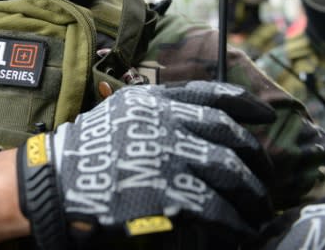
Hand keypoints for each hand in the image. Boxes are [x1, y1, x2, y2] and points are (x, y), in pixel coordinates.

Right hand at [16, 80, 276, 247]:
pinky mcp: (167, 194)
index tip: (266, 115)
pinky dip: (234, 221)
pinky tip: (242, 229)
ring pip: (230, 173)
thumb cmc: (88, 146)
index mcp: (158, 101)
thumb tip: (196, 115)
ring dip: (252, 195)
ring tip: (260, 209)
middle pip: (229, 137)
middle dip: (255, 158)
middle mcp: (168, 123)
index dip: (245, 104)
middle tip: (266, 175)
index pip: (213, 95)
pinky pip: (215, 208)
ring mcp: (169, 157)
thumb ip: (158, 107)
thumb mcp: (122, 109)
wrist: (58, 178)